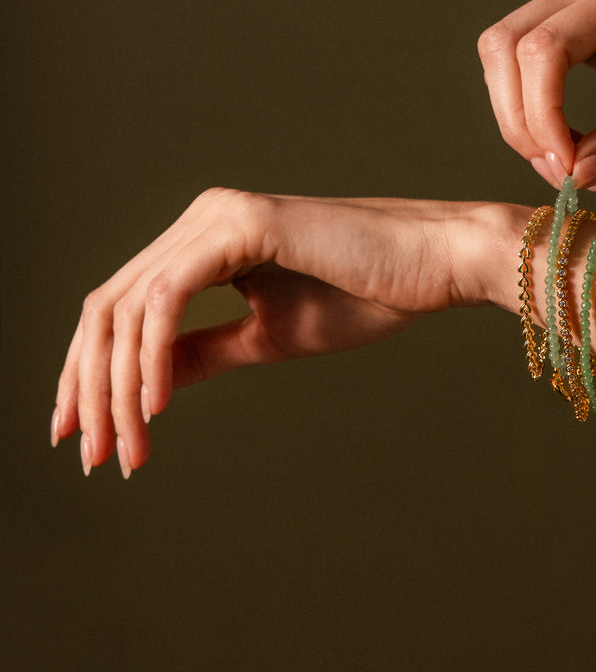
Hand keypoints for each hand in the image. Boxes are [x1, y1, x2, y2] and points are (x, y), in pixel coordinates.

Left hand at [51, 189, 500, 476]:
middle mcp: (202, 218)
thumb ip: (202, 353)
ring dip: (115, 386)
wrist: (434, 264)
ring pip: (129, 305)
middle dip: (89, 388)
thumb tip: (143, 387)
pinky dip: (152, 355)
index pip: (124, 308)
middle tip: (89, 456)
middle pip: (109, 307)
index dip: (91, 374)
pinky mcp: (244, 224)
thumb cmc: (367, 295)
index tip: (85, 437)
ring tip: (121, 449)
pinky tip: (153, 408)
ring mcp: (219, 216)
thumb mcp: (268, 336)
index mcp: (206, 240)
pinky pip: (171, 296)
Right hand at [478, 0, 595, 188]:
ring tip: (563, 164)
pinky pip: (521, 62)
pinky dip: (528, 109)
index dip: (540, 114)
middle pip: (505, 45)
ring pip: (503, 53)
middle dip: (517, 118)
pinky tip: (564, 145)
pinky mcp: (571, 22)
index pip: (544, 49)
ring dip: (517, 116)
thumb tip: (574, 176)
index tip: (565, 168)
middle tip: (558, 172)